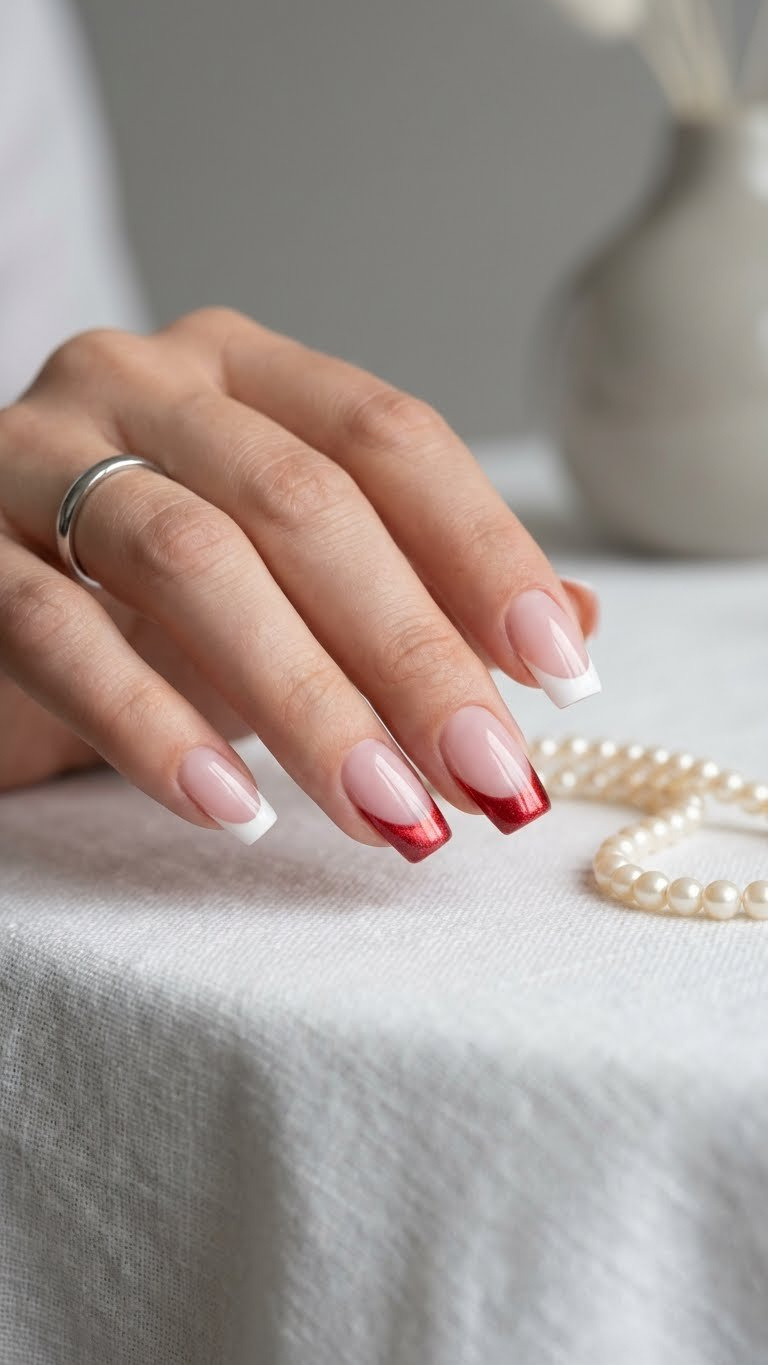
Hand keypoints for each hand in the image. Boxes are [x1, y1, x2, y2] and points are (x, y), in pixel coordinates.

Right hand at [0, 310, 598, 860]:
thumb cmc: (147, 601)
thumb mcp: (293, 589)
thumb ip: (422, 591)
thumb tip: (577, 627)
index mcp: (242, 371)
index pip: (388, 436)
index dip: (484, 548)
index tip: (559, 671)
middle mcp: (141, 383)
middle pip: (305, 502)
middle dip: (412, 650)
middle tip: (488, 777)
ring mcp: (36, 453)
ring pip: (191, 560)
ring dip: (307, 701)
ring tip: (387, 814)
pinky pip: (55, 631)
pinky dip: (152, 725)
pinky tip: (231, 807)